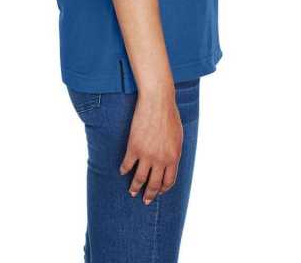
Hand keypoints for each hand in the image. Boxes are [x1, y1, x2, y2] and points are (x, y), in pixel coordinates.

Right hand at [119, 87, 182, 204]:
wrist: (157, 101)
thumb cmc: (170, 115)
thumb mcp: (178, 136)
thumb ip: (174, 151)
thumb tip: (170, 161)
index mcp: (173, 157)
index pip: (169, 181)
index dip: (163, 188)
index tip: (159, 192)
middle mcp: (160, 160)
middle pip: (154, 184)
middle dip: (149, 195)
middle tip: (145, 200)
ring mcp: (146, 155)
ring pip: (139, 178)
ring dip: (135, 187)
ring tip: (132, 192)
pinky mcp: (133, 147)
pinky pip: (127, 165)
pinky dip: (124, 170)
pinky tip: (123, 172)